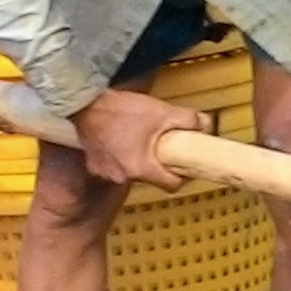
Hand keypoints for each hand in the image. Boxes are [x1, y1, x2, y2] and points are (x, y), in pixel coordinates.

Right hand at [71, 87, 202, 189]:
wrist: (84, 103)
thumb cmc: (120, 110)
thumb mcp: (161, 111)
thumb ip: (188, 120)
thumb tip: (206, 124)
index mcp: (141, 168)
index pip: (171, 186)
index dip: (181, 177)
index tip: (184, 166)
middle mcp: (122, 176)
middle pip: (152, 178)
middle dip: (159, 164)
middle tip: (161, 147)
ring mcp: (106, 173)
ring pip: (132, 172)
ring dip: (138, 160)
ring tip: (138, 140)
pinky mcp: (94, 166)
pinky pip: (114, 167)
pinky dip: (120, 157)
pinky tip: (120, 140)